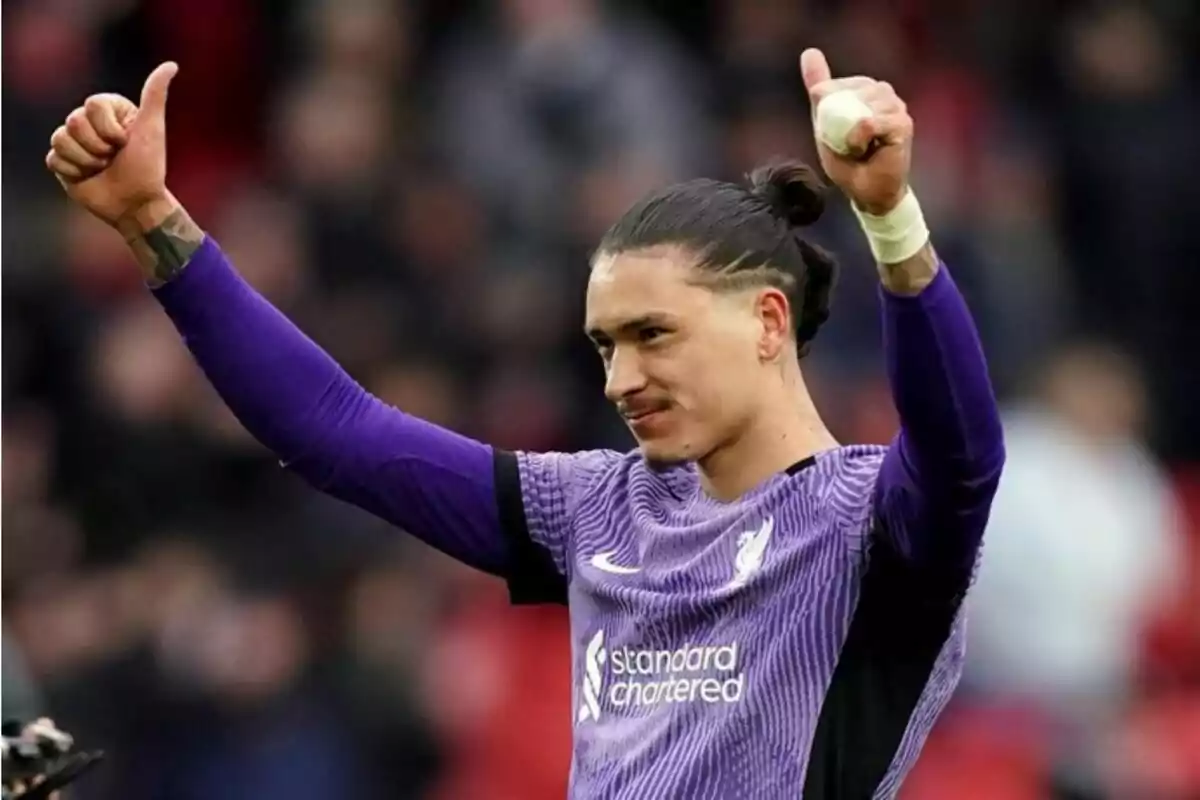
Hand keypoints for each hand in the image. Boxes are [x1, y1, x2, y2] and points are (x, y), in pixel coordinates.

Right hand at [46, 62, 177, 226]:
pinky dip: (73, 171)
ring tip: (103, 168)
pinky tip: (88, 177)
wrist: (137, 204)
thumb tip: (171, 65)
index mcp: (109, 111)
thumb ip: (155, 95)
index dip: (109, 128)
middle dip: (99, 146)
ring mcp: (74, 142)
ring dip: (87, 160)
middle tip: (114, 158)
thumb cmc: (148, 167)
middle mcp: (89, 124)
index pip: (92, 105)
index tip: (125, 142)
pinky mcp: (62, 163)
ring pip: (61, 139)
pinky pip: (53, 158)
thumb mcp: (152, 128)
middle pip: (73, 121)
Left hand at [800, 48, 911, 215]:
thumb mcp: (824, 123)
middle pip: (846, 93)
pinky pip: (867, 122)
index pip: (835, 86)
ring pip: (858, 106)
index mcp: (865, 89)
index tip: (836, 135)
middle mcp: (882, 92)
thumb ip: (820, 89)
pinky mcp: (902, 123)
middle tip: (847, 145)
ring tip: (857, 148)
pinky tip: (864, 149)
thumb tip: (809, 52)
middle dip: (837, 123)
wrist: (868, 193)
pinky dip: (857, 139)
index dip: (827, 112)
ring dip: (847, 134)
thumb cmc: (848, 162)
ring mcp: (895, 106)